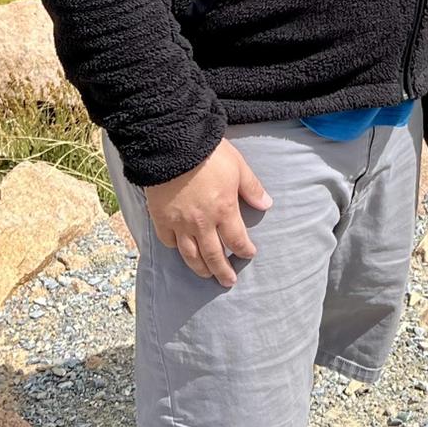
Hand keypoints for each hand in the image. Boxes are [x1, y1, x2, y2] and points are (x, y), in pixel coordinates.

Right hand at [143, 139, 272, 286]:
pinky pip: (168, 241)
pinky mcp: (160, 218)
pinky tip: (180, 249)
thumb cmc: (209, 153)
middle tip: (228, 282)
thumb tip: (266, 205)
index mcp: (224, 210)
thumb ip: (252, 188)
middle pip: (213, 255)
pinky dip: (175, 247)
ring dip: (200, 268)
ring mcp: (179, 223)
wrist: (173, 145)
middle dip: (222, 271)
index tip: (248, 254)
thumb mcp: (238, 166)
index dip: (244, 250)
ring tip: (206, 275)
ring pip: (190, 255)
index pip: (237, 240)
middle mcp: (202, 223)